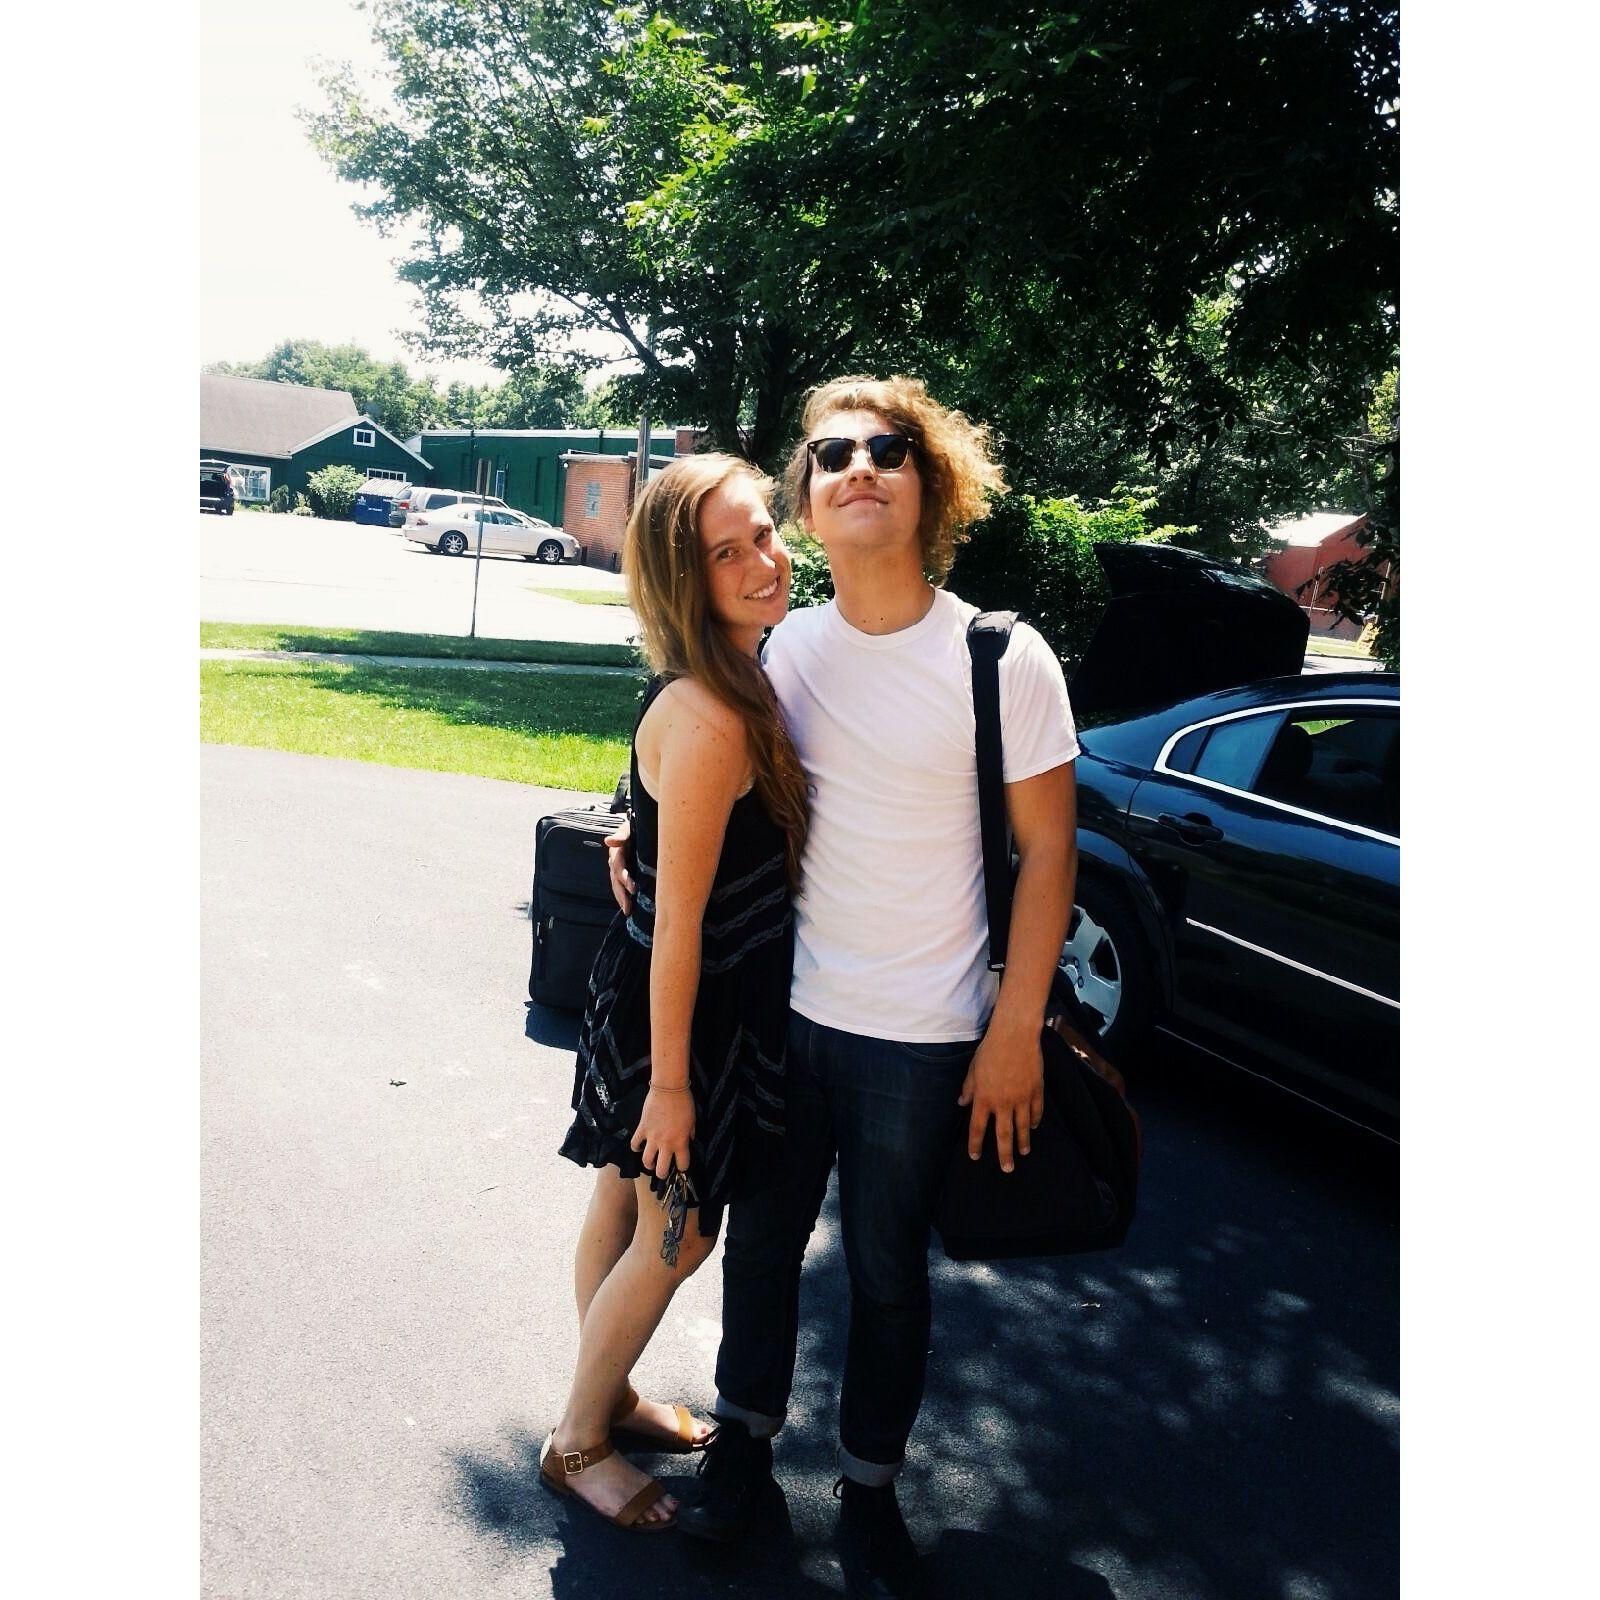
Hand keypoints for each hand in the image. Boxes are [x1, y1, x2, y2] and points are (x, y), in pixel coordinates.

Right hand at [605, 821, 634, 914]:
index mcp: (616, 852)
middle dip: (621, 894)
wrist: (637, 826)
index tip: (633, 888)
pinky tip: (627, 907)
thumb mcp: (628, 828)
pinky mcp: (623, 872)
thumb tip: (608, 841)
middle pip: (616, 880)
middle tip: (628, 908)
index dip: (625, 878)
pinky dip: (622, 897)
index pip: (619, 867)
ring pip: (616, 885)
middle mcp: (615, 861)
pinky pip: (620, 886)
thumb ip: (621, 835)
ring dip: (621, 898)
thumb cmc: (635, 826)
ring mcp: (617, 867)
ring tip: (627, 911)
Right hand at [630, 1086, 694, 1181]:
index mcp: (681, 1142)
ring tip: (650, 1162)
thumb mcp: (693, 1120)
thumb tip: (688, 1140)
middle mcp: (666, 1143)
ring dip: (648, 1164)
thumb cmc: (684, 1102)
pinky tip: (639, 1146)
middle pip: (661, 1170)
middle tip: (663, 1171)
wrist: (669, 1088)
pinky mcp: (642, 1129)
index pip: (683, 1165)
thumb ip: (690, 1134)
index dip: (683, 1167)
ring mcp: (652, 1137)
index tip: (681, 1166)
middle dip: (663, 1174)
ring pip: (646, 1161)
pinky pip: (634, 1144)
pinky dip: (636, 1147)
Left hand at [958, 1018, 1044, 1173]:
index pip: (978, 1128)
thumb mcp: (973, 1069)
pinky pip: (1036, 1111)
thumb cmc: (990, 1050)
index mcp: (984, 1098)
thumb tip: (962, 1102)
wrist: (1015, 1036)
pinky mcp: (1036, 1091)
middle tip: (1007, 1169)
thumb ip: (969, 1088)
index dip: (976, 1144)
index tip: (975, 1156)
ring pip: (1023, 1127)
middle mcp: (1003, 1103)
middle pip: (1003, 1135)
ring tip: (1023, 1153)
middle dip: (1004, 1154)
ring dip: (1023, 1142)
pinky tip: (1034, 1127)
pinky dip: (1035, 1121)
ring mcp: (1021, 1098)